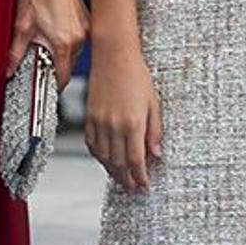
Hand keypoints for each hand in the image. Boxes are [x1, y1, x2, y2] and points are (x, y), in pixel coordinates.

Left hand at [6, 0, 87, 89]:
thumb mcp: (22, 26)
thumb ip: (15, 53)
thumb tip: (9, 69)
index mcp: (63, 44)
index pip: (63, 77)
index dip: (53, 84)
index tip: (46, 85)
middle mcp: (79, 38)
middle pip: (69, 65)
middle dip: (55, 65)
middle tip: (41, 58)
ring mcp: (85, 28)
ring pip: (74, 52)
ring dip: (62, 51)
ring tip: (48, 38)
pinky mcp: (87, 20)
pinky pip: (79, 38)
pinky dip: (68, 39)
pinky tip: (56, 27)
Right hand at [85, 43, 162, 192]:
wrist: (113, 56)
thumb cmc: (136, 75)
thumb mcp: (153, 104)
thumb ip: (154, 131)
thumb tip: (156, 154)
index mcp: (132, 123)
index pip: (136, 160)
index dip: (141, 177)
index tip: (145, 186)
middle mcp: (114, 126)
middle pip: (119, 163)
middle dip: (127, 179)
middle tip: (134, 188)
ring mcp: (99, 122)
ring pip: (104, 157)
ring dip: (113, 172)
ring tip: (121, 179)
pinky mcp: (89, 118)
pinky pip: (92, 145)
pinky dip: (99, 157)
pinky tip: (106, 160)